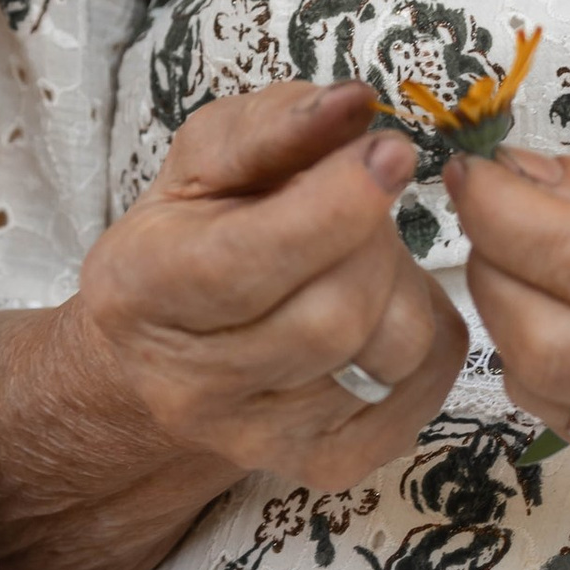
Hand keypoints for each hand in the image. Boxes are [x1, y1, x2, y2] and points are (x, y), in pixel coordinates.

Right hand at [66, 78, 466, 482]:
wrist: (162, 351)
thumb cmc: (190, 235)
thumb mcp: (207, 159)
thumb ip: (274, 123)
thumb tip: (353, 104)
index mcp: (143, 288)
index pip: (249, 262)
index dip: (334, 205)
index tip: (388, 150)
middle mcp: (189, 384)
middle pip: (334, 312)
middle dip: (374, 239)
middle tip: (365, 200)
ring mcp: (257, 437)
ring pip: (388, 353)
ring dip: (401, 285)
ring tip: (363, 257)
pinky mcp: (322, 465)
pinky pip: (423, 388)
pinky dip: (427, 331)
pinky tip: (385, 304)